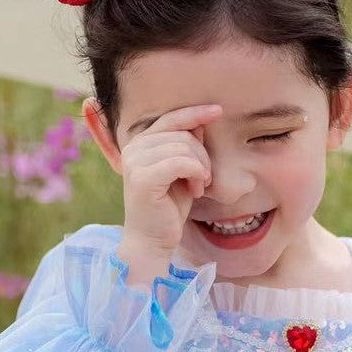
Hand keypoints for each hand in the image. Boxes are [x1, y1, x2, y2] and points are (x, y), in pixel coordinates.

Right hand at [119, 103, 222, 260]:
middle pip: (182, 133)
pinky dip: (196, 174)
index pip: (171, 118)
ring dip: (200, 168)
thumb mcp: (182, 171)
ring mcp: (135, 162)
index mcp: (139, 143)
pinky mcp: (143, 179)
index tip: (218, 110)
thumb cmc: (168, 207)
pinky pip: (181, 162)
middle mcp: (133, 148)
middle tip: (204, 178)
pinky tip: (196, 190)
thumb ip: (186, 146)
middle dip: (202, 155)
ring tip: (198, 187)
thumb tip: (200, 122)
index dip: (195, 113)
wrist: (152, 240)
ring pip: (184, 147)